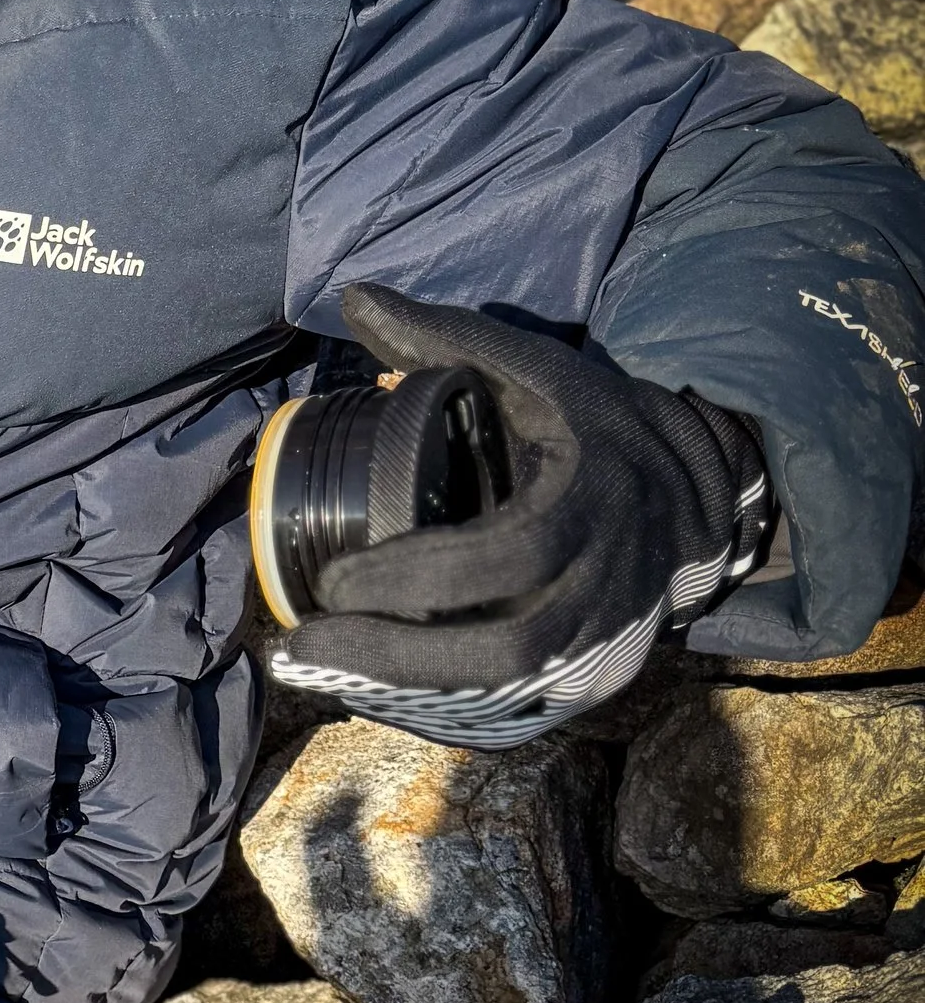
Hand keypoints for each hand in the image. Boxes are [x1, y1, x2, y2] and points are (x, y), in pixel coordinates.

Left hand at [269, 283, 771, 747]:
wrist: (699, 492)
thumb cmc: (593, 424)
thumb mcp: (532, 369)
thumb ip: (443, 337)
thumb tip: (352, 295)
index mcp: (591, 498)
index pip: (504, 555)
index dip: (413, 575)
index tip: (330, 578)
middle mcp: (610, 580)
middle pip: (507, 649)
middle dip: (396, 657)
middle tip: (304, 648)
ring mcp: (613, 638)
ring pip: (512, 691)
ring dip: (409, 691)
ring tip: (322, 672)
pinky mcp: (603, 675)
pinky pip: (519, 708)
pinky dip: (445, 705)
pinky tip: (376, 691)